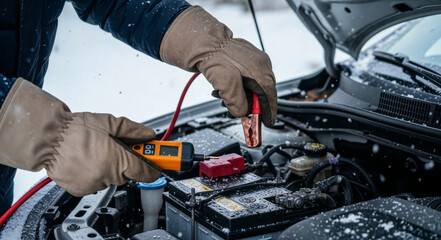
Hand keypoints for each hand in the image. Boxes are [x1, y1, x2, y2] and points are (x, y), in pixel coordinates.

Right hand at [0, 79, 160, 195]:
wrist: (46, 138)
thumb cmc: (75, 129)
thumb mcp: (111, 122)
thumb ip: (134, 130)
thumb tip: (148, 135)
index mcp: (118, 160)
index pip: (148, 172)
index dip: (156, 166)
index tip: (162, 164)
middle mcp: (108, 175)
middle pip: (129, 174)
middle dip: (127, 161)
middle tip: (118, 147)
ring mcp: (94, 184)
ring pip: (111, 178)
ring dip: (109, 167)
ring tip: (96, 150)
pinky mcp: (80, 189)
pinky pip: (96, 182)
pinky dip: (95, 173)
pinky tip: (87, 159)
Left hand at [160, 6, 276, 126]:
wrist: (201, 40)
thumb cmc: (213, 57)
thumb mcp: (227, 85)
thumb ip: (238, 104)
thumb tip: (242, 114)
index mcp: (261, 71)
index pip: (269, 98)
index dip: (268, 113)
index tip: (267, 123)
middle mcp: (261, 64)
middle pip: (262, 93)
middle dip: (250, 106)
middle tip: (239, 115)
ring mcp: (254, 60)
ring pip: (253, 86)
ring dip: (240, 97)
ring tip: (223, 100)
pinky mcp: (245, 59)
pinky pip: (246, 78)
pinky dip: (236, 88)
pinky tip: (222, 90)